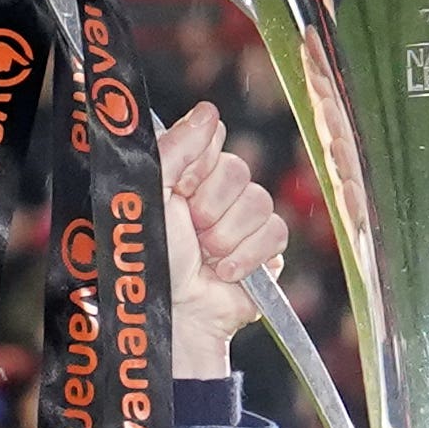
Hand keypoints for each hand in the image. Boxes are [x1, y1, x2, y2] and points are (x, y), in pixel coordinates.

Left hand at [153, 100, 285, 380]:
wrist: (174, 316)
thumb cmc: (152, 260)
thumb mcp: (152, 195)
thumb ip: (175, 148)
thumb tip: (208, 111)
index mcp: (184, 174)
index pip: (210, 138)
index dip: (197, 165)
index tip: (180, 190)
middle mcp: (213, 193)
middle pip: (237, 169)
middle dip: (211, 206)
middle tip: (190, 232)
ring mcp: (241, 221)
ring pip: (259, 201)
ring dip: (227, 236)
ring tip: (205, 258)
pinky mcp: (265, 250)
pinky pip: (276, 232)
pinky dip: (248, 255)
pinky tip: (226, 272)